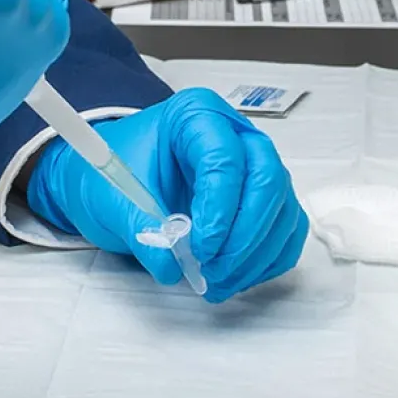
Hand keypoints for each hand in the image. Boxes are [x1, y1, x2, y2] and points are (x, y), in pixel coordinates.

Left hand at [25, 88, 308, 301]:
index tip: (201, 249)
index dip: (219, 209)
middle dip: (245, 236)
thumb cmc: (117, 171)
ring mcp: (256, 164)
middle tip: (214, 270)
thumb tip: (172, 266)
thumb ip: (140, 229)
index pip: (225, 159)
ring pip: (282, 208)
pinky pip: (286, 228)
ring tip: (218, 282)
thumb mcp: (112, 197)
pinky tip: (236, 276)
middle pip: (267, 180)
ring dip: (256, 255)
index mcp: (196, 115)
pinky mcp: (265, 197)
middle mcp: (236, 134)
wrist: (116, 175)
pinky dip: (267, 259)